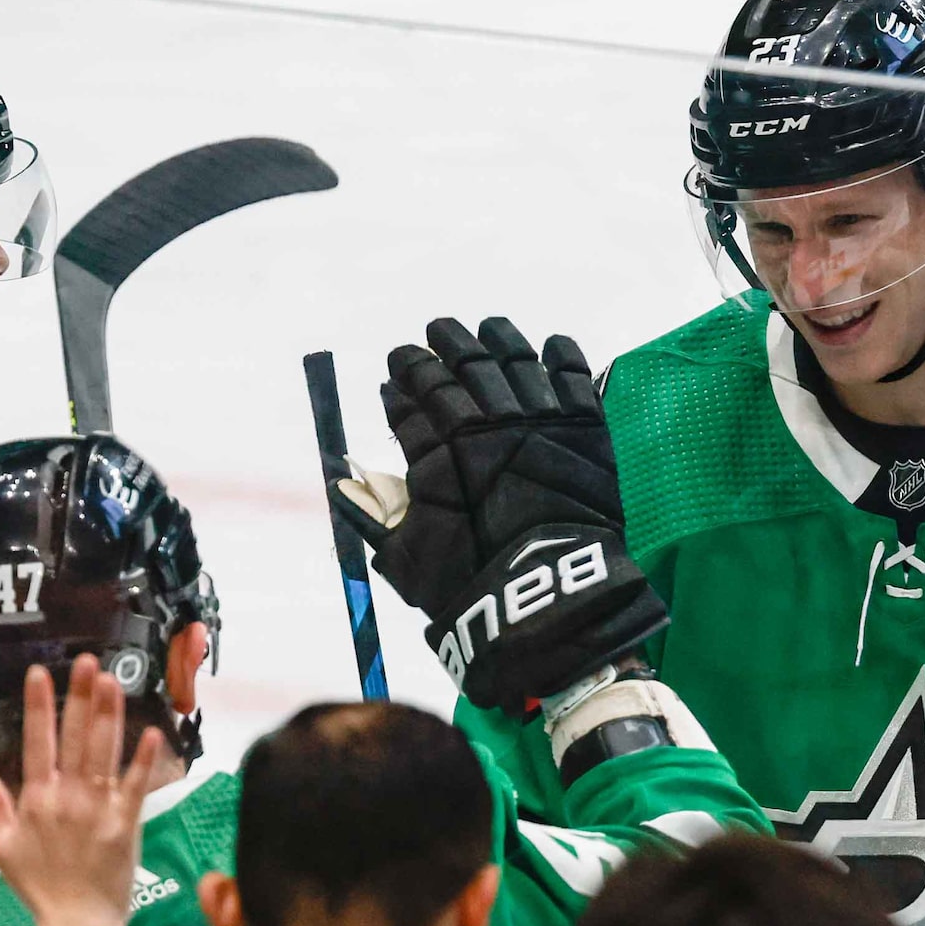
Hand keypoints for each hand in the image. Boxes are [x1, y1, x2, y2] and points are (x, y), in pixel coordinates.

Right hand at [0, 653, 167, 925]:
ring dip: (109, 714)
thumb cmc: (37, 884)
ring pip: (105, 752)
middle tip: (87, 660)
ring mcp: (100, 808)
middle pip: (75, 737)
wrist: (77, 921)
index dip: (39, 706)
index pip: (36, 742)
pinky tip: (152, 731)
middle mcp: (67, 797)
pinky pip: (136, 785)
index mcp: (35, 799)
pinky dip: (144, 759)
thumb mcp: (0, 846)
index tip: (40, 672)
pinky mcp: (128, 822)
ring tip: (113, 680)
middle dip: (80, 696)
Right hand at [361, 317, 667, 712]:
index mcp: (437, 451)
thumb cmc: (469, 586)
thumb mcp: (404, 557)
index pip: (410, 400)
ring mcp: (536, 421)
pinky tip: (552, 344)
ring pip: (512, 359)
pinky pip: (573, 377)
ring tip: (485, 327)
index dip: (400, 383)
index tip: (394, 377)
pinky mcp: (584, 429)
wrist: (549, 598)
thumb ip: (373, 513)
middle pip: (458, 368)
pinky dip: (562, 356)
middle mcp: (483, 425)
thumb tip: (340, 480)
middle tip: (434, 333)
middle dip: (440, 346)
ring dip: (495, 338)